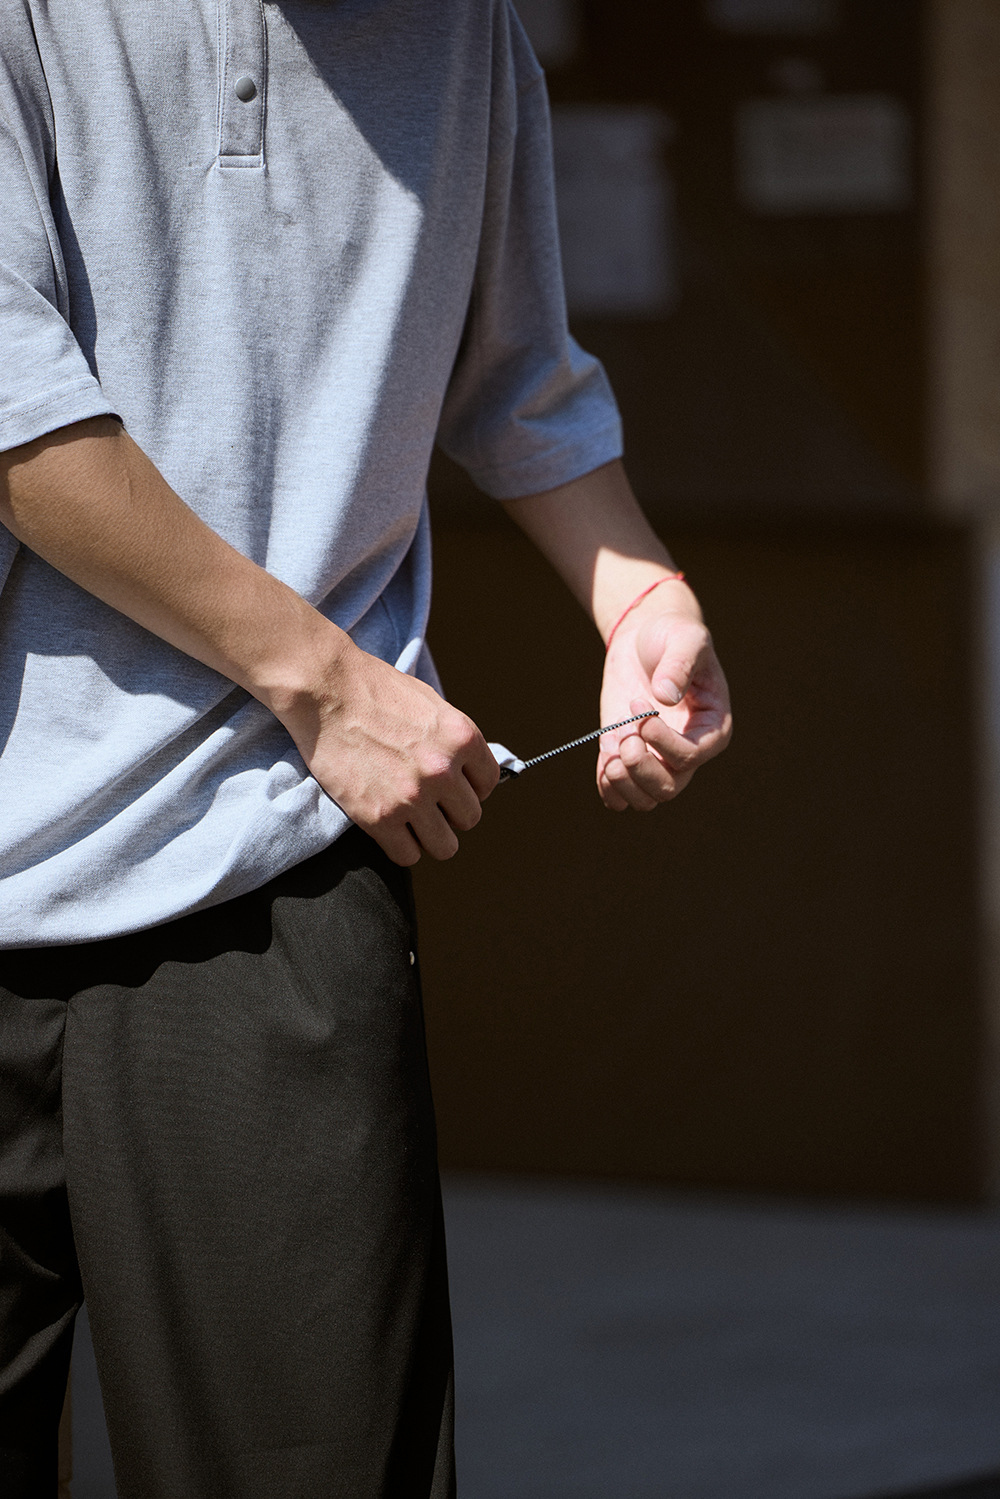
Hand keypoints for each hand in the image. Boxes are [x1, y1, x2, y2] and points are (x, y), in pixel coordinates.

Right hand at [278, 641, 498, 865]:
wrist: (324, 690)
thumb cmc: (374, 690)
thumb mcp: (429, 704)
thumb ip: (451, 740)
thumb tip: (466, 770)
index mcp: (462, 738)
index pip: (488, 784)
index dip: (469, 788)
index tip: (450, 787)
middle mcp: (443, 771)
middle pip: (469, 818)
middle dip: (449, 812)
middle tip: (426, 802)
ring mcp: (412, 797)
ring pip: (445, 846)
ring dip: (430, 836)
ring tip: (411, 821)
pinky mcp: (379, 817)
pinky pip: (407, 855)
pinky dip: (400, 846)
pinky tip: (389, 828)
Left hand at [597, 595, 731, 811]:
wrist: (645, 638)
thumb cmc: (674, 637)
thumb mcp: (684, 640)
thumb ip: (679, 665)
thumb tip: (665, 697)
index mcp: (712, 727)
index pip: (692, 756)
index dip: (663, 741)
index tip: (641, 708)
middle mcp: (688, 751)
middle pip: (669, 788)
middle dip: (641, 768)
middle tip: (625, 737)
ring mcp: (657, 758)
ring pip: (646, 798)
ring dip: (623, 783)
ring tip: (611, 750)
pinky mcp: (629, 755)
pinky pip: (621, 794)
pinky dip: (607, 786)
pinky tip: (603, 758)